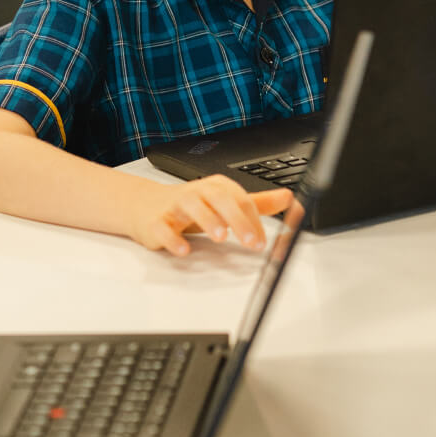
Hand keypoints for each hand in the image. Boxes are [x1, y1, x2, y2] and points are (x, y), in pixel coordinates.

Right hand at [130, 174, 292, 255]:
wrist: (146, 207)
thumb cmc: (192, 206)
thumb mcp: (227, 202)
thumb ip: (258, 203)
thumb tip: (289, 198)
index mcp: (217, 187)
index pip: (240, 199)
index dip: (254, 221)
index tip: (264, 242)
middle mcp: (198, 192)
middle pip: (220, 199)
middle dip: (238, 220)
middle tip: (252, 242)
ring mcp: (176, 205)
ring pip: (192, 206)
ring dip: (208, 221)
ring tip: (221, 237)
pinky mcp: (156, 222)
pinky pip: (164, 228)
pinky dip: (173, 238)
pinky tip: (184, 249)